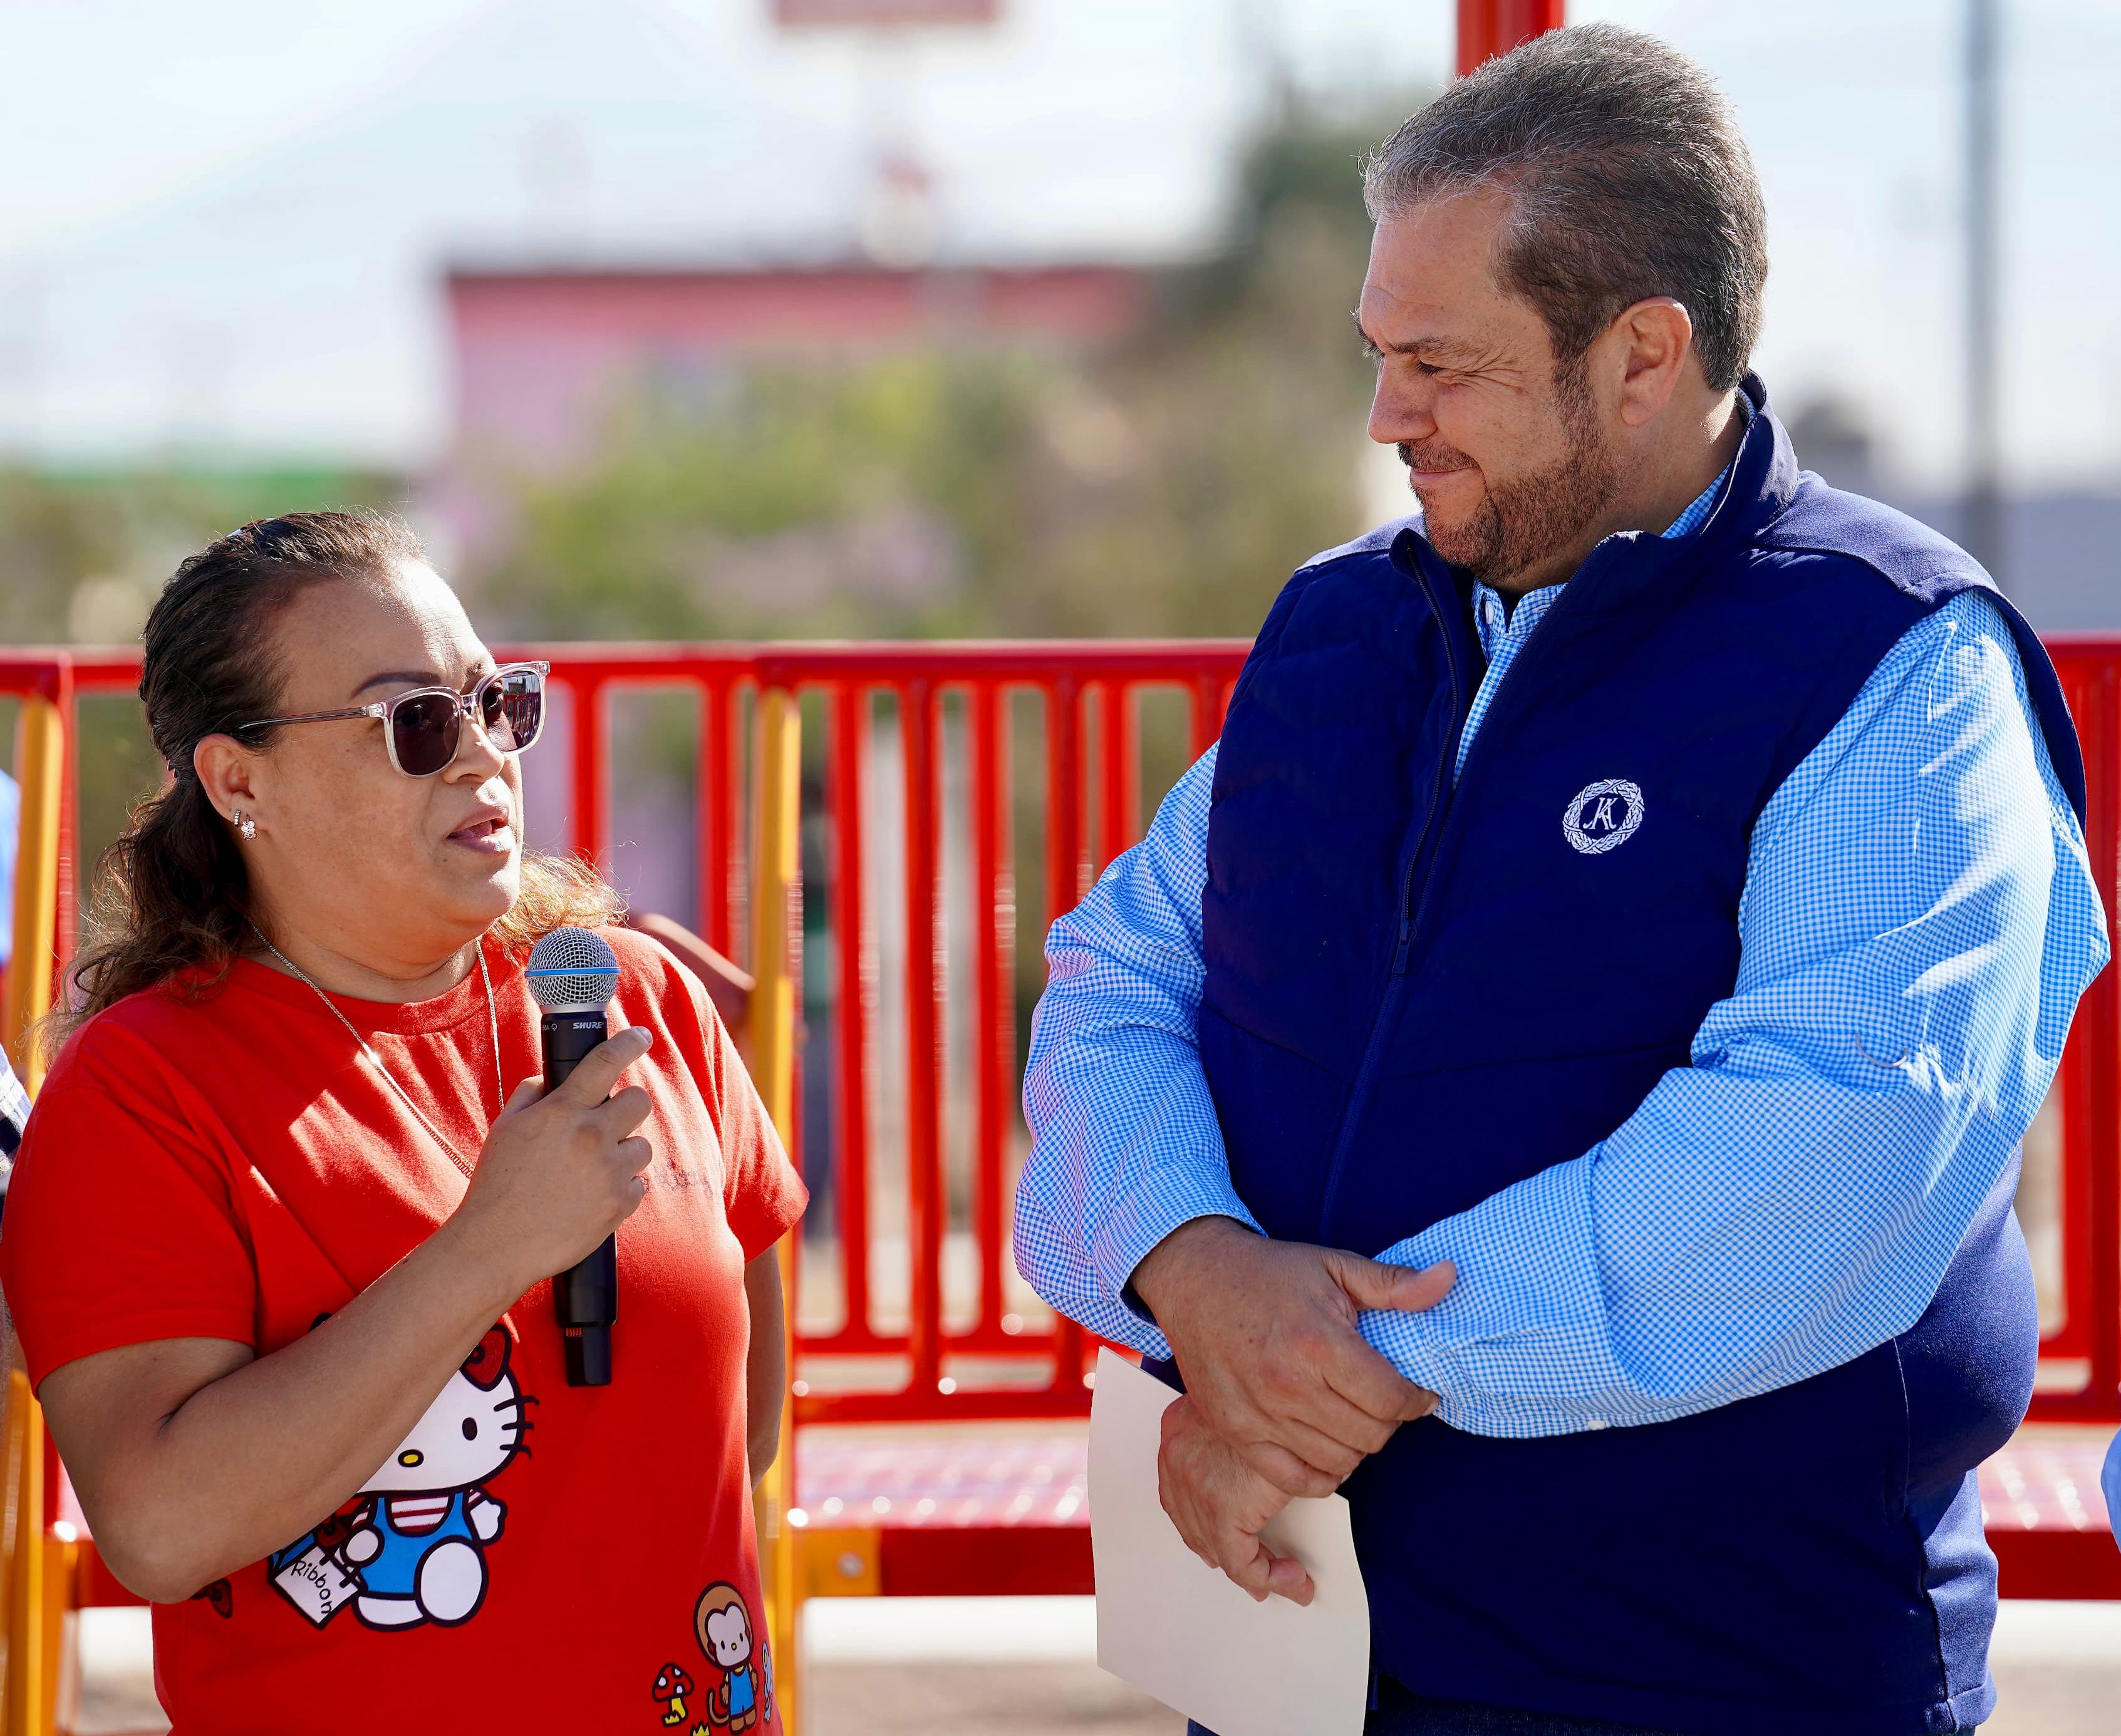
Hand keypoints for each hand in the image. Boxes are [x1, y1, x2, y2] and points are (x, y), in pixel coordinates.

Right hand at [447, 1021, 656, 1297]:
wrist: (497, 1245)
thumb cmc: (497, 1185)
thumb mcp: (506, 1128)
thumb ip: (532, 1094)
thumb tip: (556, 1080)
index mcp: (561, 1111)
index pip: (606, 1062)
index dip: (629, 1043)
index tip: (641, 1036)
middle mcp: (591, 1136)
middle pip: (640, 1101)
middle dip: (626, 1108)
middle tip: (607, 1123)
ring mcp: (609, 1171)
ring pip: (642, 1145)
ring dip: (623, 1152)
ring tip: (591, 1170)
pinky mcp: (620, 1203)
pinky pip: (639, 1183)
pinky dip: (622, 1187)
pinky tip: (593, 1196)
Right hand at [1130, 1217, 1453, 1495]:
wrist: (1195, 1279)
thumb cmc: (1268, 1272)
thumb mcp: (1334, 1265)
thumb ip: (1394, 1284)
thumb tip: (1449, 1278)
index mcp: (1317, 1342)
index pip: (1391, 1399)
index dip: (1416, 1399)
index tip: (1417, 1392)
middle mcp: (1288, 1385)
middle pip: (1370, 1436)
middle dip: (1389, 1422)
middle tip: (1384, 1402)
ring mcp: (1259, 1415)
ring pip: (1339, 1461)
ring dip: (1358, 1445)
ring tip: (1355, 1418)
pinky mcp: (1236, 1432)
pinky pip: (1295, 1479)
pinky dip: (1321, 1473)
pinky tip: (1327, 1446)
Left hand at [1158, 1394, 1310, 1604]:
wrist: (1288, 1382)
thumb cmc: (1273, 1385)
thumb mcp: (1246, 1402)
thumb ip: (1238, 1429)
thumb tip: (1250, 1461)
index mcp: (1177, 1429)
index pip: (1179, 1489)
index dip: (1202, 1521)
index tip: (1230, 1539)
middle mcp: (1176, 1457)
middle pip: (1193, 1522)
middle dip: (1222, 1550)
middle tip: (1258, 1567)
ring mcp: (1195, 1486)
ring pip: (1219, 1547)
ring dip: (1255, 1570)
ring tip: (1285, 1577)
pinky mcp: (1224, 1510)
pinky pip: (1244, 1564)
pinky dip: (1269, 1578)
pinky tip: (1296, 1579)